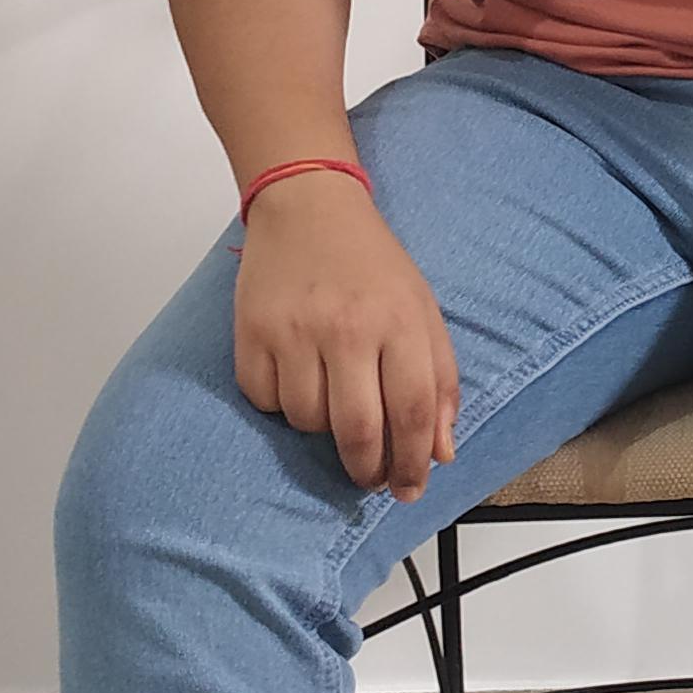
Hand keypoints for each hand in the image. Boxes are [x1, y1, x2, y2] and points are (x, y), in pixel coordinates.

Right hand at [232, 178, 460, 502]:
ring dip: (321, 428)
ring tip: (331, 398)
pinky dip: (280, 403)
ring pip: (307, 421)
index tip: (409, 487)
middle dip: (367, 469)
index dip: (413, 461)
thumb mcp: (421, 311)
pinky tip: (294, 376)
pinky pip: (265, 400)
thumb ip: (439, 381)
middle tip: (370, 478)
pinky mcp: (251, 330)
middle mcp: (346, 326)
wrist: (309, 205)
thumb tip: (441, 453)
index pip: (412, 411)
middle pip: (359, 430)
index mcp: (398, 321)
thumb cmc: (372, 264)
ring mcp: (294, 329)